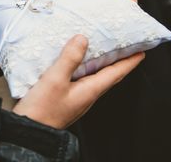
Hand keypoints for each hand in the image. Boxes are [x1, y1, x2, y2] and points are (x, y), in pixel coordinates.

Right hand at [12, 35, 143, 128]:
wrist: (28, 131)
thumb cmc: (42, 110)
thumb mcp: (55, 79)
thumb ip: (69, 59)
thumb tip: (82, 39)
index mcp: (90, 90)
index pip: (116, 73)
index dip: (129, 62)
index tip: (141, 52)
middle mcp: (87, 95)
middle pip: (108, 75)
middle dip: (119, 61)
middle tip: (126, 47)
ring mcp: (77, 97)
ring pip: (95, 76)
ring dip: (102, 63)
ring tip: (103, 48)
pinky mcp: (65, 97)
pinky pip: (81, 78)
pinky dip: (84, 67)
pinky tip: (75, 60)